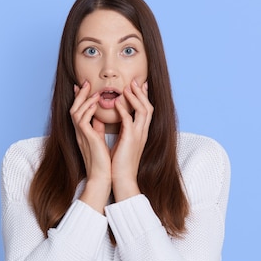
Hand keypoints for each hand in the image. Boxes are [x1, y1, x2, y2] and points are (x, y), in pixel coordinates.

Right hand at [70, 81, 111, 212]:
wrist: (102, 178)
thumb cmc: (102, 162)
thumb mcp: (99, 141)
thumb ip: (97, 129)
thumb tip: (99, 118)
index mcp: (83, 133)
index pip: (79, 112)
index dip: (80, 98)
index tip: (85, 87)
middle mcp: (79, 133)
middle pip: (74, 108)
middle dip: (80, 95)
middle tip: (86, 82)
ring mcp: (81, 135)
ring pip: (76, 111)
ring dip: (84, 99)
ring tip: (93, 90)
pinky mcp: (86, 138)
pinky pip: (82, 120)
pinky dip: (88, 110)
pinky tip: (95, 103)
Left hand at [111, 79, 152, 201]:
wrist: (121, 179)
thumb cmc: (119, 163)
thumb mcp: (120, 143)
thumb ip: (119, 130)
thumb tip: (112, 119)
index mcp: (140, 133)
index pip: (145, 110)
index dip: (143, 97)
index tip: (138, 86)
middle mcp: (143, 132)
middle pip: (148, 106)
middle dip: (142, 93)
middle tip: (135, 81)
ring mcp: (139, 135)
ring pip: (143, 110)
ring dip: (135, 97)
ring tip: (127, 87)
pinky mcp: (131, 140)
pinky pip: (129, 120)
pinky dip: (124, 110)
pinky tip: (117, 102)